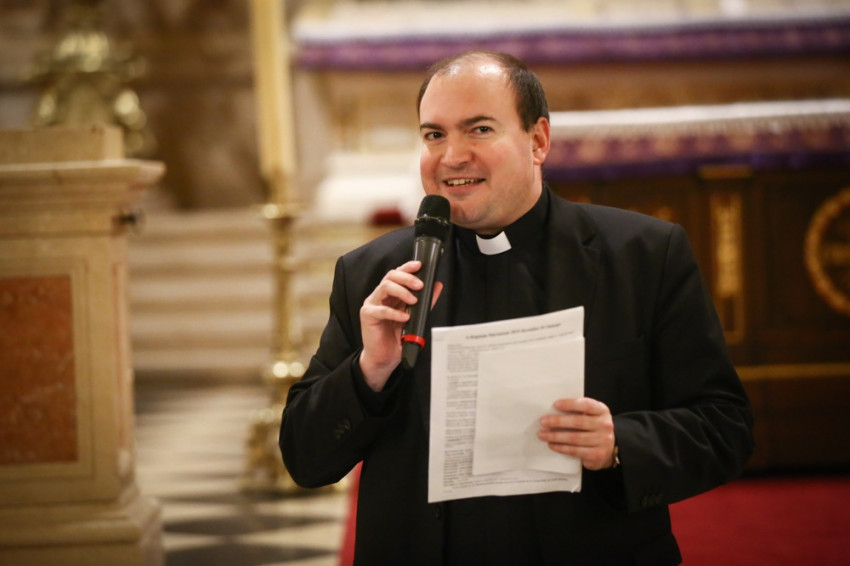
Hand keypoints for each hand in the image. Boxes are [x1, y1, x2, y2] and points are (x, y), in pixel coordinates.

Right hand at [359, 261, 441, 390]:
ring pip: (384, 287)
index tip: (420, 265)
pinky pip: (380, 310)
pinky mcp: (367, 315)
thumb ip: (425, 301)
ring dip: (401, 291)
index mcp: (391, 293)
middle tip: (420, 285)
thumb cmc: (397, 337)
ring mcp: (372, 304)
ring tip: (413, 300)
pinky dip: (394, 313)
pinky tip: (404, 318)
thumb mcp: (415, 317)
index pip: (397, 274)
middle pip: (391, 276)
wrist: (384, 358)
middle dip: (407, 278)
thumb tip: (437, 285)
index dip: (407, 267)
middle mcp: (380, 295)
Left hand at [537, 397, 615, 470]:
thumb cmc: (594, 428)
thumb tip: (553, 410)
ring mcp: (602, 441)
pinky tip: (552, 445)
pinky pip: (575, 451)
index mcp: (602, 411)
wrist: (610, 448)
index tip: (556, 404)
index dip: (570, 404)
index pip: (586, 405)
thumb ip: (578, 411)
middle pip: (578, 422)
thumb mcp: (592, 416)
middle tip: (543, 421)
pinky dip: (561, 448)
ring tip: (542, 434)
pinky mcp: (597, 455)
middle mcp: (604, 425)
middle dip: (558, 421)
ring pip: (575, 438)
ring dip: (556, 436)